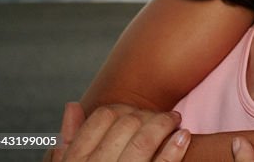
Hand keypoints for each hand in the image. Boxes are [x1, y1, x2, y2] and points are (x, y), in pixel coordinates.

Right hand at [52, 102, 189, 161]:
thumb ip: (70, 142)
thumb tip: (72, 105)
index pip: (102, 117)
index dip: (123, 109)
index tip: (136, 113)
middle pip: (126, 124)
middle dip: (148, 114)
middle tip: (163, 115)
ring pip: (144, 139)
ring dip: (164, 124)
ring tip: (175, 121)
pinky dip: (175, 148)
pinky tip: (183, 137)